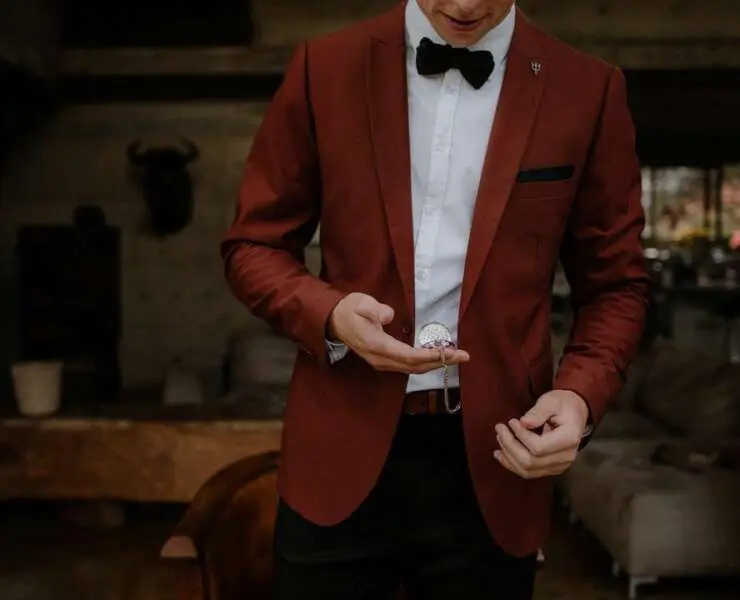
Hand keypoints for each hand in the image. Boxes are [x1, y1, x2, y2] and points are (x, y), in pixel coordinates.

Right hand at [328, 293, 469, 373]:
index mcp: (376, 345)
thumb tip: (389, 315)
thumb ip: (375, 309)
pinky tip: (436, 357)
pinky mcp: (384, 360)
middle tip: (463, 356)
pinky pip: (408, 366)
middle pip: (415, 366)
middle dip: (440, 362)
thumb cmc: (350, 309)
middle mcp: (380, 359)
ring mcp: (382, 362)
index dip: (431, 356)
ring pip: (412, 369)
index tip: (450, 352)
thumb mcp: (361, 303)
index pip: (409, 355)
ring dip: (434, 364)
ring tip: (455, 357)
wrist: (334, 320)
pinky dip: (425, 363)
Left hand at [494, 390, 588, 478]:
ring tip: (499, 438)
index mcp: (569, 439)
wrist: (574, 413)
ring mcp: (560, 465)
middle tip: (500, 429)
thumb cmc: (562, 404)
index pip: (538, 447)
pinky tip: (501, 454)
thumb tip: (523, 423)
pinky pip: (529, 472)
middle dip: (509, 446)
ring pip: (527, 470)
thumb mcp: (551, 401)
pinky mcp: (552, 468)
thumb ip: (538, 412)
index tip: (511, 421)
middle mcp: (566, 457)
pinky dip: (512, 464)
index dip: (520, 436)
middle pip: (530, 461)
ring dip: (508, 456)